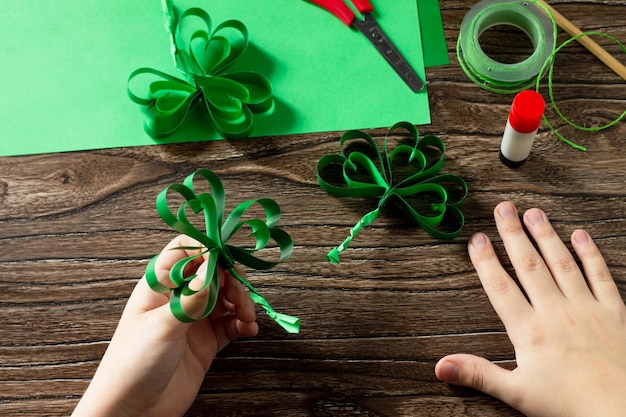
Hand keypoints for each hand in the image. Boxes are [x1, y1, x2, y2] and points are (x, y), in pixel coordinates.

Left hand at [72, 235, 258, 416]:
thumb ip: (191, 297)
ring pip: (226, 297)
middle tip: (239, 297)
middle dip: (232, 280)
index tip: (228, 260)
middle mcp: (178, 297)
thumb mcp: (162, 326)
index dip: (208, 249)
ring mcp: (193, 319)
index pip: (185, 250)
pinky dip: (244, 322)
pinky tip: (249, 328)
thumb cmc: (132, 364)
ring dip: (242, 302)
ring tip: (248, 317)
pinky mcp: (206, 341)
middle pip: (213, 272)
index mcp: (159, 285)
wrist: (132, 411)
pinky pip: (231, 323)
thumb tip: (213, 267)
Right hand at [435, 201, 625, 416]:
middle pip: (529, 265)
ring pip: (561, 263)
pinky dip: (590, 254)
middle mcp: (555, 311)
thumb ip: (478, 374)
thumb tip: (440, 366)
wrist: (622, 411)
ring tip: (533, 213)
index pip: (500, 287)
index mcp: (530, 330)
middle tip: (503, 208)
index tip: (476, 239)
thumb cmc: (570, 405)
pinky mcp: (614, 311)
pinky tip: (580, 235)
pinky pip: (600, 275)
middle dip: (513, 234)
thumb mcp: (516, 392)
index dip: (485, 261)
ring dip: (546, 236)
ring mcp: (586, 308)